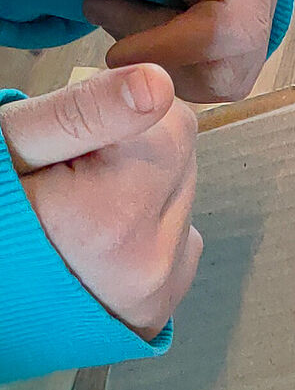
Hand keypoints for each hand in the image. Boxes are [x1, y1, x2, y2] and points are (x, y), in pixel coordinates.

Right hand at [2, 65, 198, 338]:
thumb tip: (159, 83)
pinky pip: (177, 242)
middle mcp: (148, 262)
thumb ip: (85, 112)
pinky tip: (95, 237)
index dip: (120, 114)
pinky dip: (144, 230)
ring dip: (139, 190)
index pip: (174, 121)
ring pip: (180, 199)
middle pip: (182, 162)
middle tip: (68, 173)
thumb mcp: (13, 143)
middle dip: (133, 151)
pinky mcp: (160, 306)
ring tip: (77, 209)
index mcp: (110, 217)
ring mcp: (158, 291)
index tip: (72, 140)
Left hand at [84, 0, 289, 102]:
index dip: (170, 50)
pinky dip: (175, 64)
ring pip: (222, 82)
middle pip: (227, 68)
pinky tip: (151, 30)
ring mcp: (267, 24)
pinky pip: (216, 80)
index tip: (117, 51)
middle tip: (111, 13)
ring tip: (127, 18)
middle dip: (162, 54)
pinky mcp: (253, 46)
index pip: (228, 32)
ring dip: (165, 62)